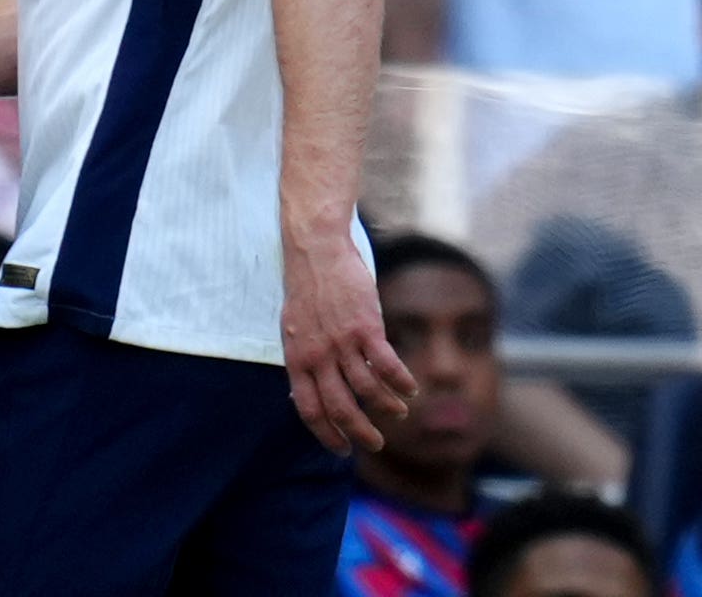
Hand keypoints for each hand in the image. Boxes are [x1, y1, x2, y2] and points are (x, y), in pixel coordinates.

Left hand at [280, 235, 414, 455]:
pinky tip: (410, 389)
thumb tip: (305, 392)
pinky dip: (401, 382)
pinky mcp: (365, 327)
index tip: (341, 449)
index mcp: (296, 358)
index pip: (309, 409)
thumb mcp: (291, 329)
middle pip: (340, 408)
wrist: (316, 251)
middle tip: (375, 443)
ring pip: (368, 390)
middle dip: (360, 432)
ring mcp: (341, 342)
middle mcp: (317, 355)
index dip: (326, 434)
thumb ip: (302, 360)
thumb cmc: (306, 290)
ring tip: (399, 411)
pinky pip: (387, 366)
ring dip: (387, 407)